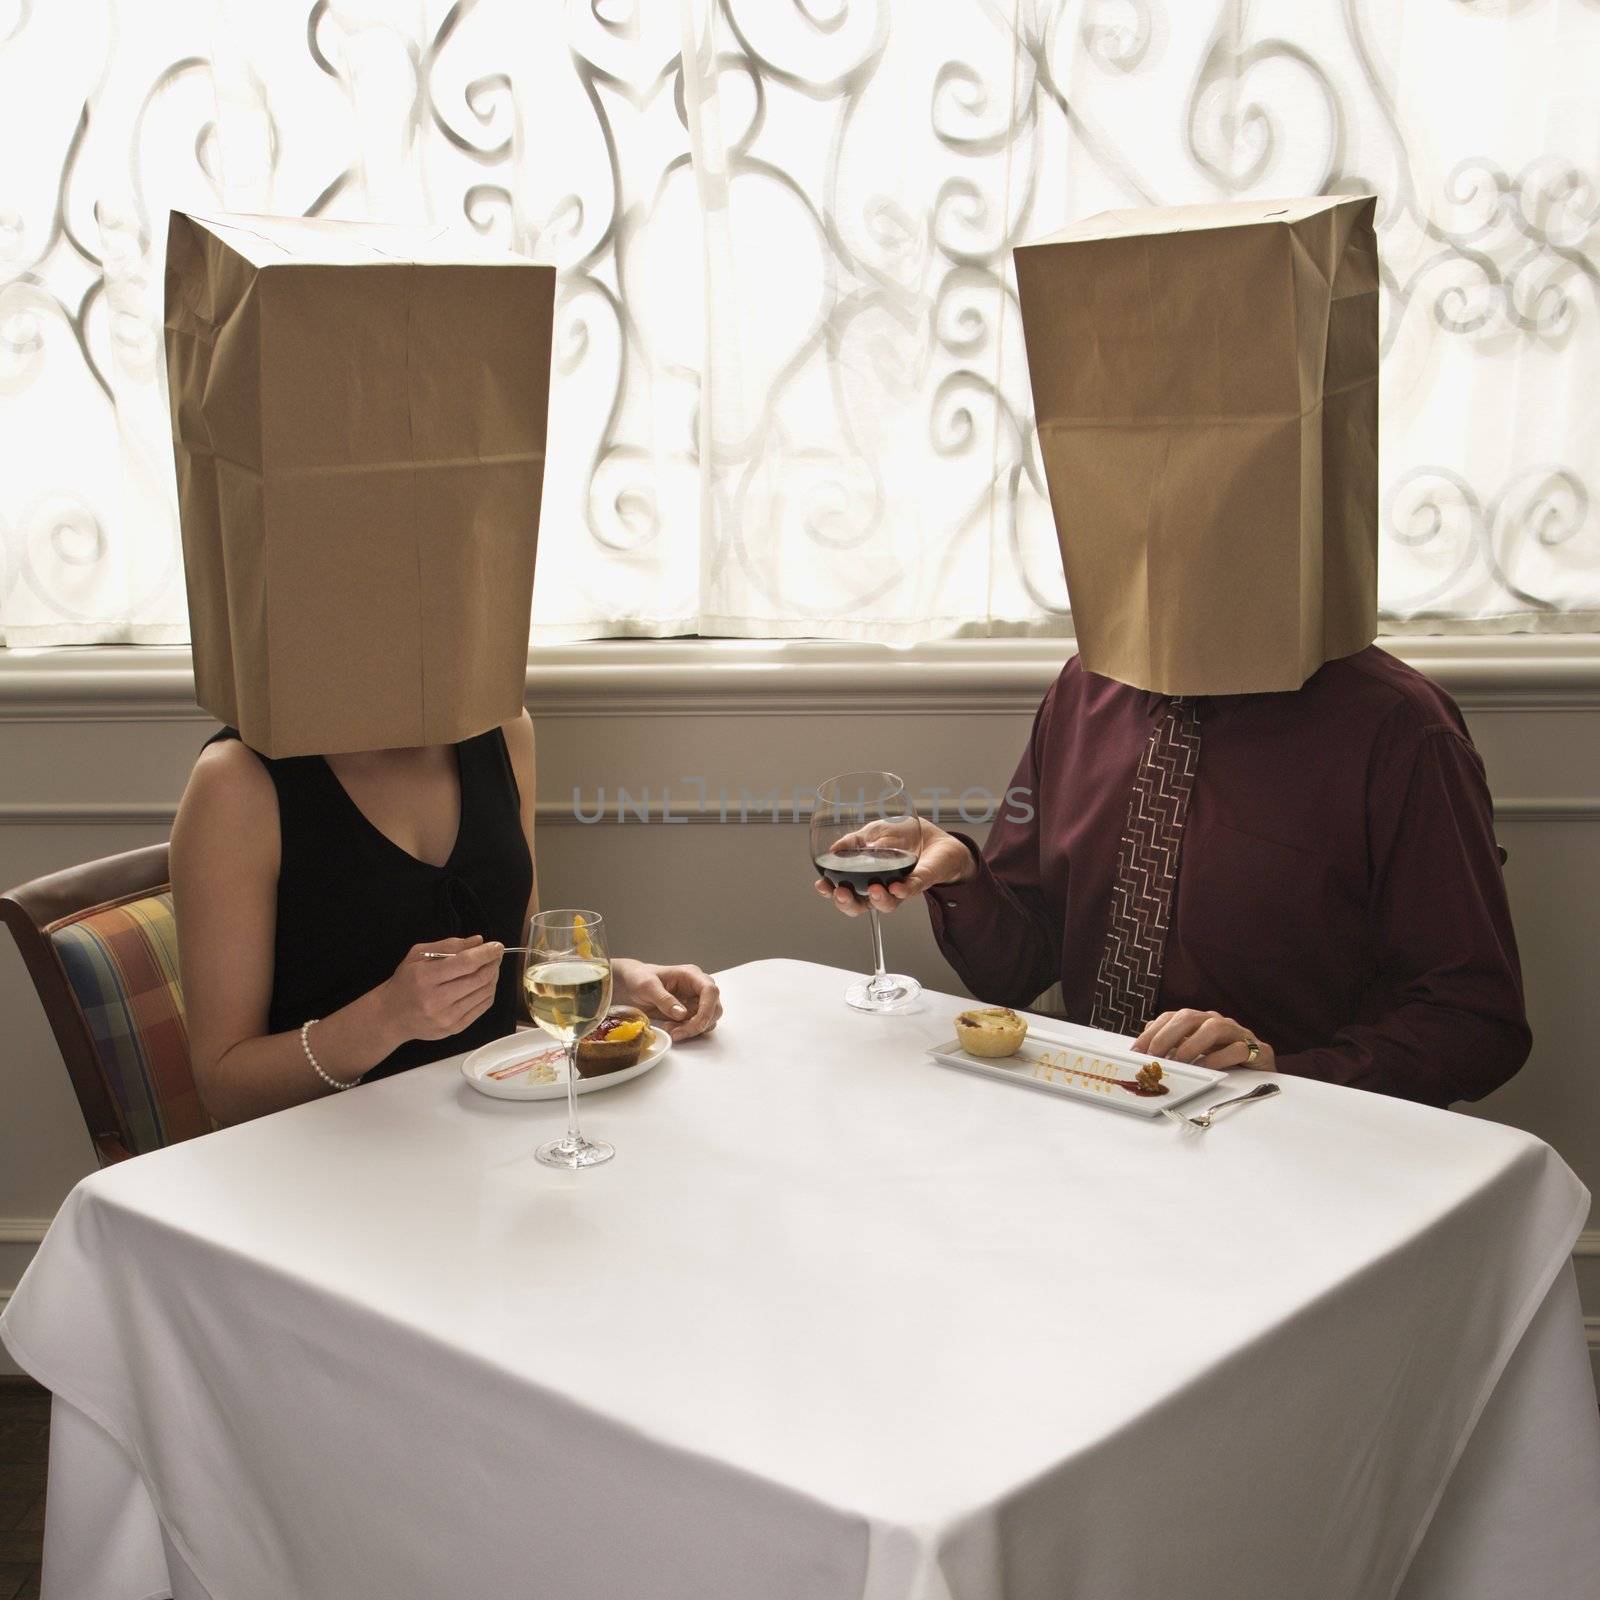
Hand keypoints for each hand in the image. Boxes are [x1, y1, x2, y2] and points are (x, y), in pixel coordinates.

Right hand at [378, 936, 503, 1042]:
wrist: (391, 1016)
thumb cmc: (406, 981)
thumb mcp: (418, 955)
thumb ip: (449, 945)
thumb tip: (478, 941)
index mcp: (426, 977)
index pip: (465, 963)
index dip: (486, 953)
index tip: (496, 946)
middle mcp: (437, 999)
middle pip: (479, 978)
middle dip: (493, 964)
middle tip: (495, 955)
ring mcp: (447, 1017)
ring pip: (485, 993)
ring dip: (493, 977)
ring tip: (490, 967)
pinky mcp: (455, 1029)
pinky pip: (482, 1007)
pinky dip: (489, 992)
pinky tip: (485, 983)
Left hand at [612, 958, 721, 1040]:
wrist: (630, 984)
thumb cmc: (638, 978)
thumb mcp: (647, 986)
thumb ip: (664, 999)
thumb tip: (682, 1014)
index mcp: (691, 975)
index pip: (710, 991)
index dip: (708, 1009)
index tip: (696, 1024)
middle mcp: (697, 987)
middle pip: (714, 1008)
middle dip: (699, 1024)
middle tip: (677, 1032)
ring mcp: (696, 1001)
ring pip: (708, 1020)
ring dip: (692, 1030)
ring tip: (671, 1030)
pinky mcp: (690, 1013)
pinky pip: (697, 1026)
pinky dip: (687, 1031)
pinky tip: (671, 1029)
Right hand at [814, 818, 977, 917]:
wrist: (933, 836)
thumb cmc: (902, 837)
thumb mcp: (872, 833)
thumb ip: (853, 842)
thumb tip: (834, 849)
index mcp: (866, 878)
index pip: (846, 892)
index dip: (831, 893)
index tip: (821, 886)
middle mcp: (881, 888)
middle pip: (861, 907)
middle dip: (848, 904)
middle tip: (841, 893)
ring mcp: (901, 887)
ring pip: (887, 904)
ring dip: (878, 900)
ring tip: (873, 889)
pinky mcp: (921, 880)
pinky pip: (911, 888)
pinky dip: (903, 889)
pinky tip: (896, 886)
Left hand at [1132, 1009, 1274, 1070]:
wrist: (1262, 1068)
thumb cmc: (1223, 1059)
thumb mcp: (1193, 1052)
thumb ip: (1172, 1047)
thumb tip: (1144, 1052)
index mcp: (1200, 1020)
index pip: (1171, 1017)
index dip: (1152, 1032)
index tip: (1137, 1051)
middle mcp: (1217, 1021)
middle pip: (1189, 1017)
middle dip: (1167, 1035)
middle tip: (1154, 1056)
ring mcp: (1238, 1033)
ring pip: (1214, 1027)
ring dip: (1192, 1044)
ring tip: (1178, 1061)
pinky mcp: (1256, 1049)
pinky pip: (1237, 1049)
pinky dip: (1219, 1058)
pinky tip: (1206, 1068)